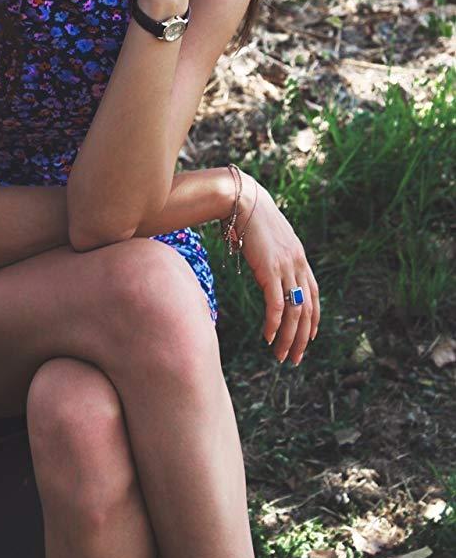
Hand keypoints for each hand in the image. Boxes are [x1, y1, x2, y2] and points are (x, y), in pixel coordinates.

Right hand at [232, 170, 319, 365]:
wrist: (242, 199)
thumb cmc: (249, 218)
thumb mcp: (268, 240)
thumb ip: (272, 257)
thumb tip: (264, 271)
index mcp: (299, 258)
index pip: (314, 296)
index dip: (313, 319)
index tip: (308, 338)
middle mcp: (298, 264)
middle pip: (307, 310)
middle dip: (302, 338)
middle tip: (294, 358)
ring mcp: (285, 267)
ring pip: (293, 312)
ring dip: (288, 337)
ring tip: (281, 356)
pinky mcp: (270, 270)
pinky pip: (275, 305)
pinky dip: (274, 324)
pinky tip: (268, 338)